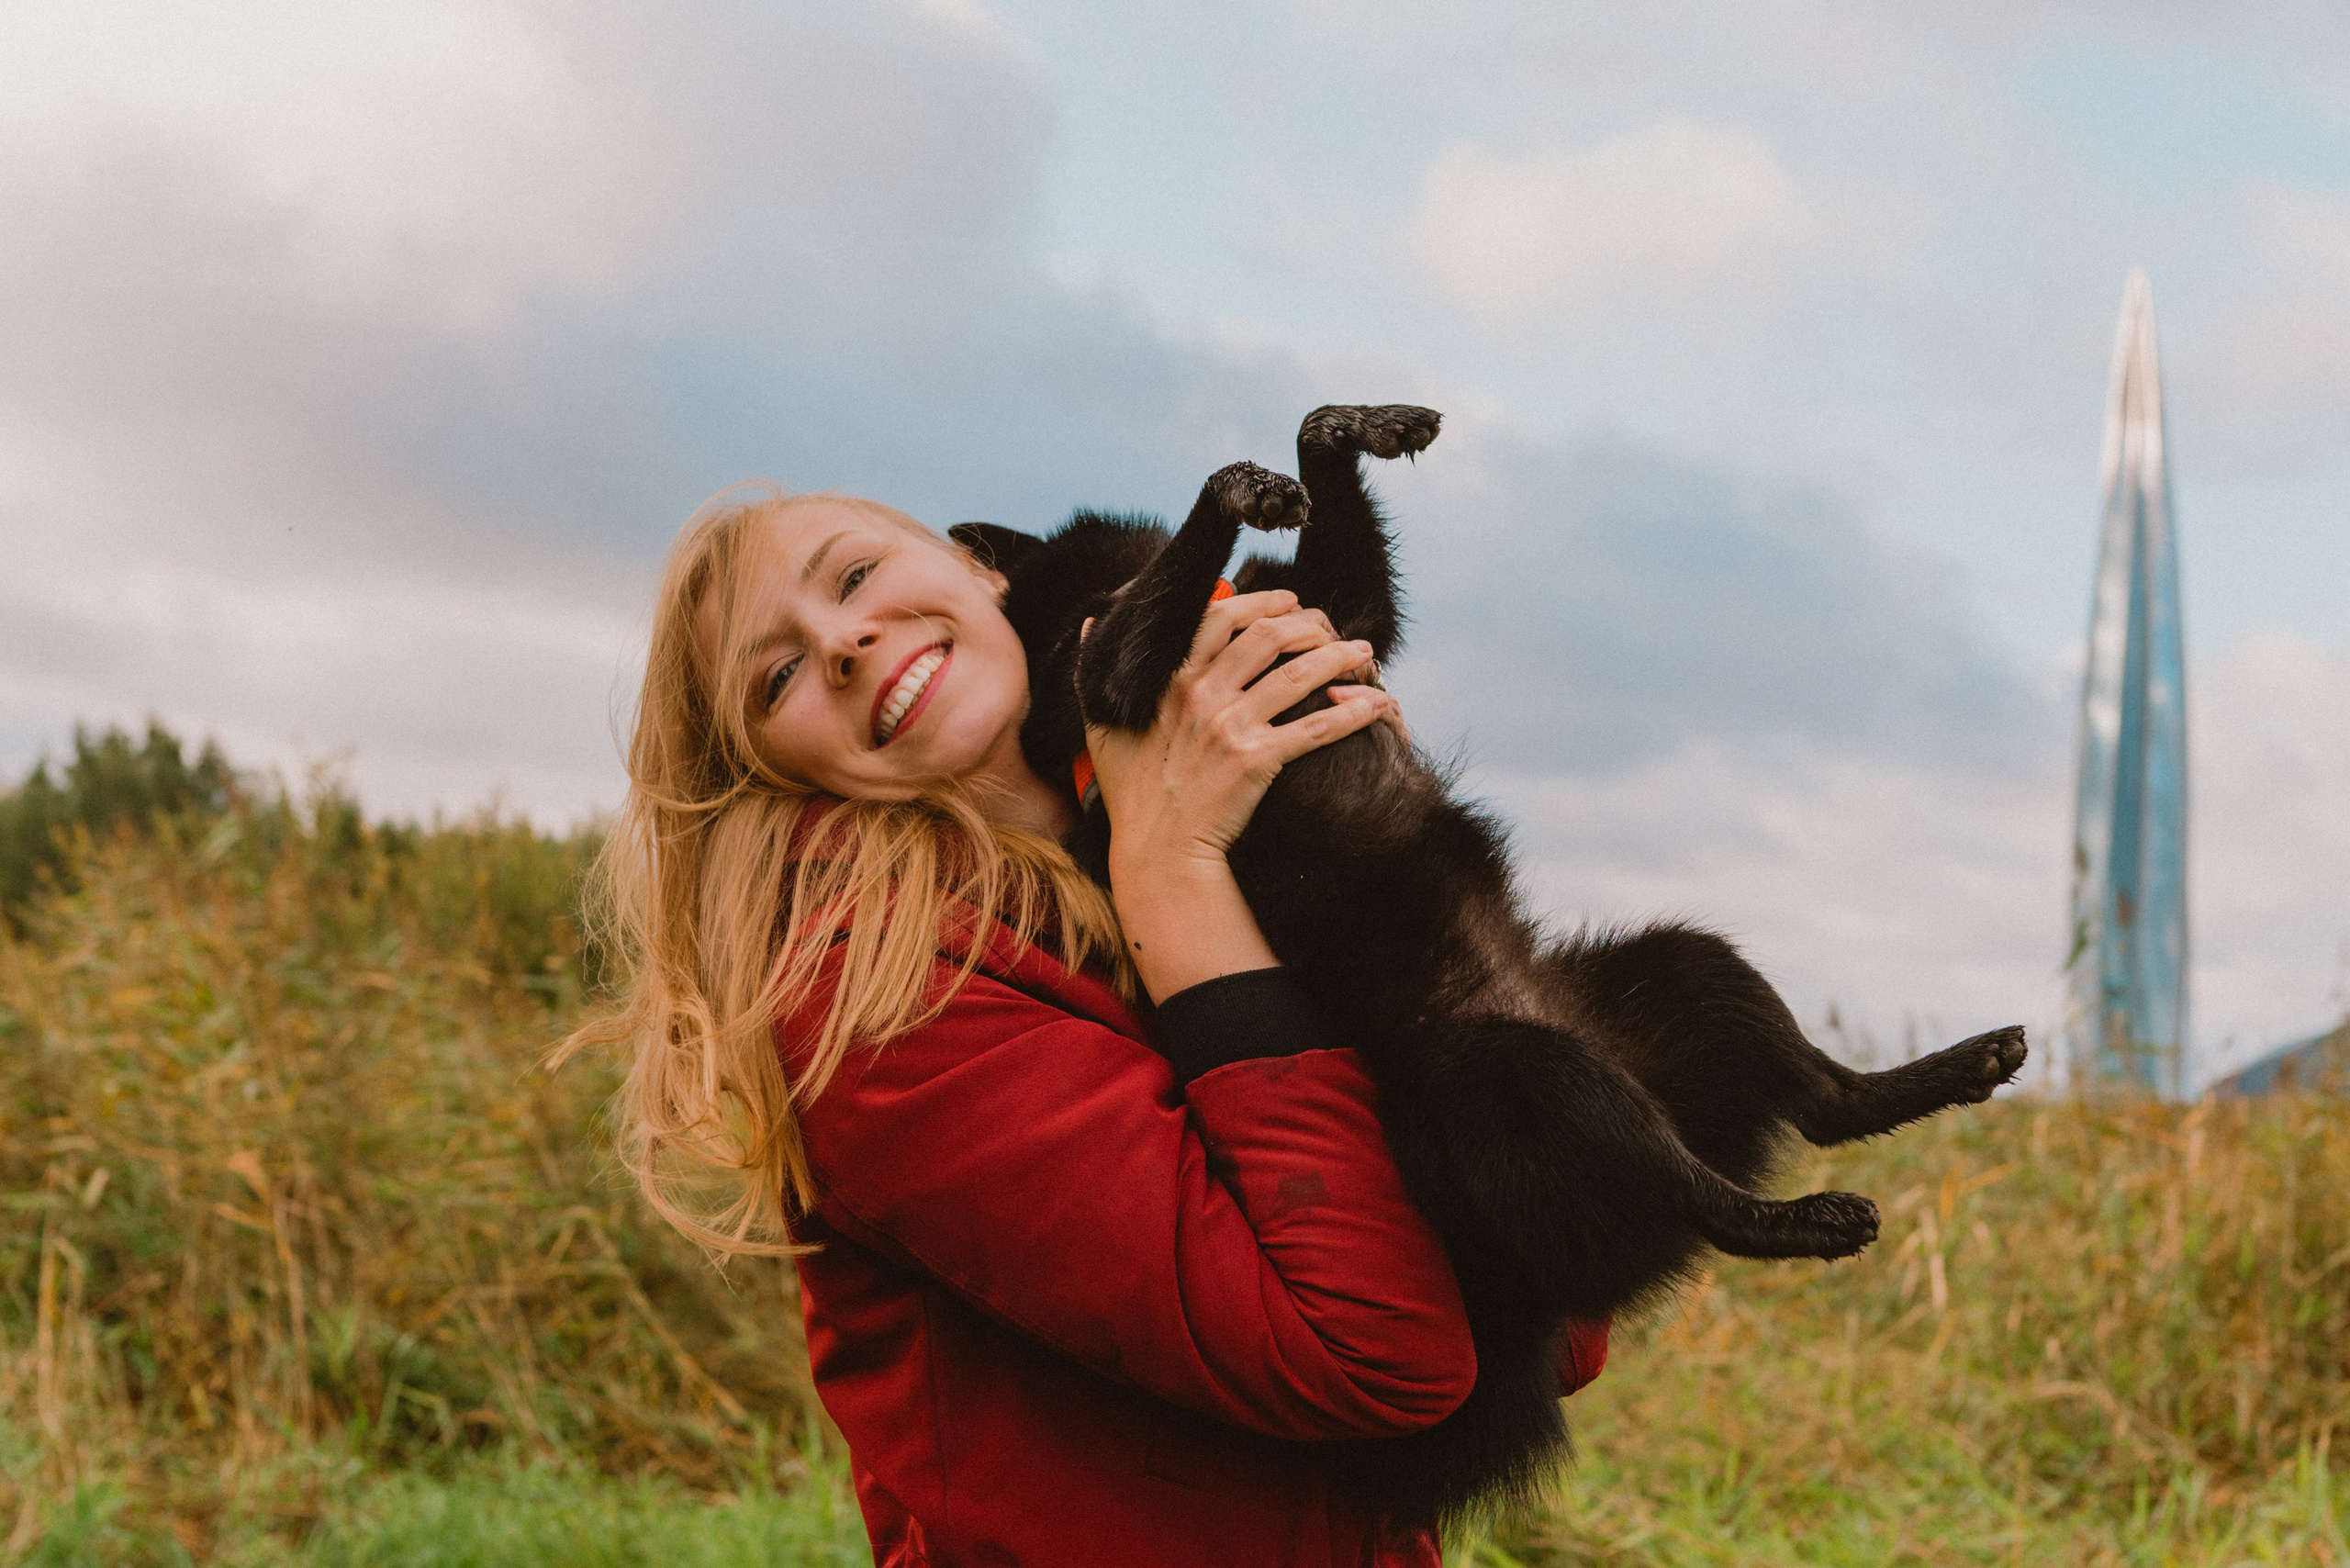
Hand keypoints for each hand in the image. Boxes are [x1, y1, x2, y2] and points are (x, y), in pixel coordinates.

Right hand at [1082, 588, 1399, 999]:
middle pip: (1267, 636)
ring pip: (1298, 672)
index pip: (1219, 618)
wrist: (1158, 853)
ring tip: (1363, 653)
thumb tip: (1092, 623)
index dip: (1260, 602)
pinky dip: (1353, 712)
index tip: (1289, 601)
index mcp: (1168, 680)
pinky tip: (1379, 705)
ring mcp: (1230, 726)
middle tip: (1331, 629)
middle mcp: (1200, 694)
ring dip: (1339, 657)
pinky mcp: (1257, 760)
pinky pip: (1316, 726)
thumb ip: (1096, 671)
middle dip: (1308, 623)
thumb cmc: (1131, 794)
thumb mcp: (1101, 726)